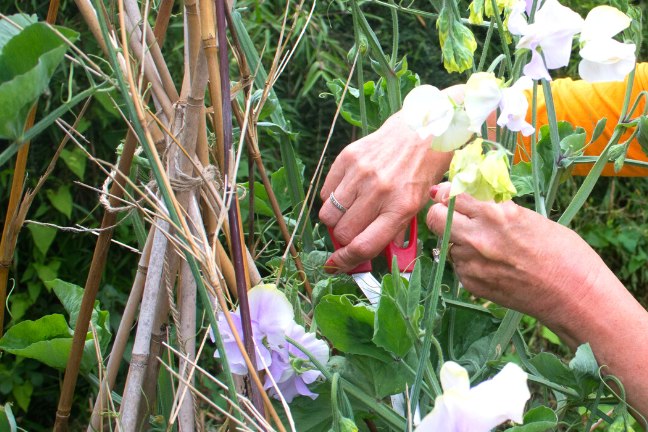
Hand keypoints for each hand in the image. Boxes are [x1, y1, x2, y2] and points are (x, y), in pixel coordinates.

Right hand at [319, 111, 451, 271]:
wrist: (422, 129)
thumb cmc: (422, 171)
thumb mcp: (417, 206)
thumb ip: (393, 231)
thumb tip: (365, 253)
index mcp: (401, 208)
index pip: (364, 245)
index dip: (346, 260)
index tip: (337, 264)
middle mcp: (380, 191)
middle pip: (342, 232)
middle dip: (343, 238)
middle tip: (352, 230)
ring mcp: (361, 173)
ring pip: (328, 214)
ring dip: (335, 219)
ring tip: (349, 210)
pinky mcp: (348, 157)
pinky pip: (325, 192)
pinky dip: (331, 198)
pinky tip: (347, 192)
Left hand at [427, 183, 647, 415]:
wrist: (574, 297)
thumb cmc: (564, 253)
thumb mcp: (529, 218)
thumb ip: (496, 209)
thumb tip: (473, 199)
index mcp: (495, 214)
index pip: (452, 196)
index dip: (448, 194)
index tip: (450, 194)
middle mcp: (477, 237)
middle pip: (435, 218)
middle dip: (441, 214)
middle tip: (454, 216)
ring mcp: (471, 263)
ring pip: (446, 243)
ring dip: (456, 240)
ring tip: (484, 245)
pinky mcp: (471, 284)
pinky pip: (458, 265)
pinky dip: (468, 261)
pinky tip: (491, 265)